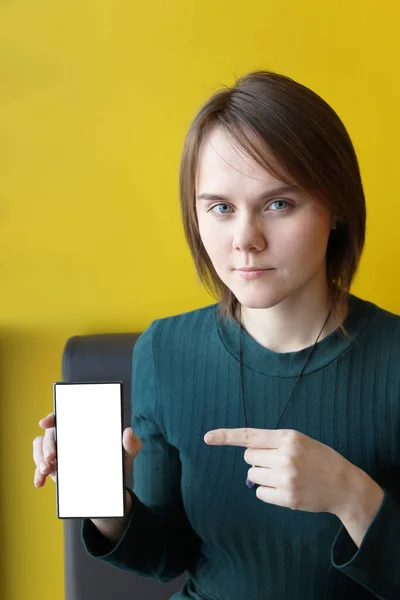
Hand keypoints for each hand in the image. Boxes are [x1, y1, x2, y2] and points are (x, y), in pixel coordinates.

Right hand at [33, 412, 141, 488]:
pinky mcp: (54, 468)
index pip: (64, 416)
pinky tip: (39, 483)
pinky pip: (39, 468)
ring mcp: (58, 452)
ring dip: (39, 458)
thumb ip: (131, 442)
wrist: (112, 484)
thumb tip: (128, 431)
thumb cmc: (119, 459)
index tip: (46, 422)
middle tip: (51, 458)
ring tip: (47, 470)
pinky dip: (37, 475)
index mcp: (83, 426)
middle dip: (47, 445)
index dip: (52, 417)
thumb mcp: (128, 451)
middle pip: (50, 434)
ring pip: (40, 449)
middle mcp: (67, 436)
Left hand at [204, 427, 355, 515]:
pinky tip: (285, 489)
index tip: (207, 437)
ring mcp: (286, 478)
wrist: (343, 485)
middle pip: (248, 458)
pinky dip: (267, 492)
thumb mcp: (299, 441)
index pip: (250, 436)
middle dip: (258, 461)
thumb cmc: (318, 459)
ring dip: (262, 477)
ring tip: (285, 476)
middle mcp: (285, 456)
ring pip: (252, 476)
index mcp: (288, 437)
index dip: (226, 436)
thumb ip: (273, 444)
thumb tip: (247, 457)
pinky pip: (260, 493)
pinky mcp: (287, 497)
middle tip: (276, 463)